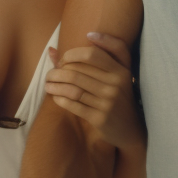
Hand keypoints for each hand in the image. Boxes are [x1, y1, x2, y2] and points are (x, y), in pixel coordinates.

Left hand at [44, 32, 144, 151]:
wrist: (129, 128)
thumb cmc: (118, 95)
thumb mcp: (116, 73)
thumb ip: (91, 56)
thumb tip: (51, 49)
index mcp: (121, 69)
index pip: (92, 54)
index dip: (72, 54)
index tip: (64, 59)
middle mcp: (116, 84)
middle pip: (77, 71)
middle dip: (58, 70)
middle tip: (51, 73)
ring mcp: (108, 102)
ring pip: (72, 88)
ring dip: (55, 84)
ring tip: (48, 84)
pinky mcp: (100, 118)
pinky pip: (73, 105)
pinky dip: (60, 99)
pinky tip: (55, 96)